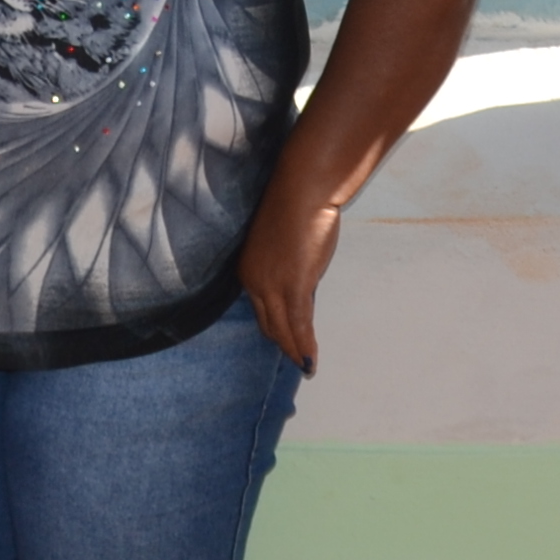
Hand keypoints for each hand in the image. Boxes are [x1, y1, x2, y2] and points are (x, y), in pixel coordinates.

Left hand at [235, 179, 340, 371]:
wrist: (303, 191)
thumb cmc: (296, 208)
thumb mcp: (284, 246)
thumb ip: (287, 268)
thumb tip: (301, 285)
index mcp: (248, 271)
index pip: (260, 311)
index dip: (275, 329)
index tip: (286, 341)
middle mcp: (254, 282)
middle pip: (269, 325)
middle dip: (284, 345)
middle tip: (298, 361)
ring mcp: (273, 286)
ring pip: (283, 330)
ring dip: (295, 351)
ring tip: (307, 368)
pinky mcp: (295, 286)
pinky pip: (300, 324)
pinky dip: (305, 345)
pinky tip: (310, 361)